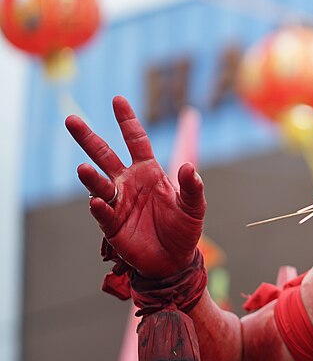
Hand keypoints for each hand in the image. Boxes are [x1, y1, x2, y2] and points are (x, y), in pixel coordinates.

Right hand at [65, 96, 204, 278]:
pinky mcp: (112, 225)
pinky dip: (100, 207)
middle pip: (105, 155)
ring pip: (99, 184)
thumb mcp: (194, 206)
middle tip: (71, 119)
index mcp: (149, 172)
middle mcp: (128, 183)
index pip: (136, 141)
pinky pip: (103, 213)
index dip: (127, 121)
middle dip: (89, 138)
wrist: (174, 260)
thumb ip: (192, 186)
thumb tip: (190, 167)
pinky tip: (97, 201)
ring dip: (91, 177)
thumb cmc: (184, 229)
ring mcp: (118, 202)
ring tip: (82, 168)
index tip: (118, 100)